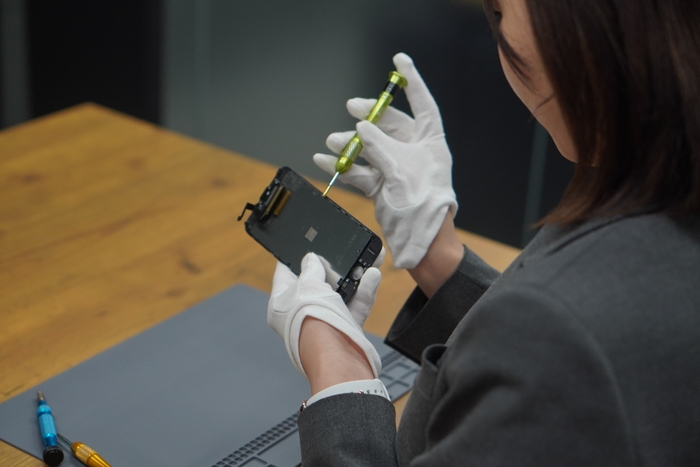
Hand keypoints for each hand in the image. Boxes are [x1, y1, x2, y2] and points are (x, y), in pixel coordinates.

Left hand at [267, 253, 381, 377]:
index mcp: (281, 304)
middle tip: (341, 249)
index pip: (284, 275)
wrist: (336, 357)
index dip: (292, 258)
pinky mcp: (345, 329)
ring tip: (367, 257)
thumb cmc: (312, 320)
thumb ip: (311, 268)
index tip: (300, 245)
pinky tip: (373, 275)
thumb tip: (312, 259)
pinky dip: (364, 291)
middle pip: (316, 284)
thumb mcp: (308, 285)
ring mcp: (324, 322)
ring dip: (354, 276)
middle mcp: (301, 313)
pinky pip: (355, 305)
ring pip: (340, 293)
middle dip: (332, 266)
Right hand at [314, 52, 457, 268]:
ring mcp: (398, 169)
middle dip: (368, 116)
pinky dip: (343, 166)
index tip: (399, 61)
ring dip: (350, 144)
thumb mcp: (399, 168)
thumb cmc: (420, 205)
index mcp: (431, 143)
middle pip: (390, 125)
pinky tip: (324, 161)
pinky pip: (361, 170)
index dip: (412, 81)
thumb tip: (361, 127)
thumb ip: (379, 145)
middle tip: (352, 107)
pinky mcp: (383, 186)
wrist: (419, 244)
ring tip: (332, 141)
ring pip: (372, 148)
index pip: (423, 104)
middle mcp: (415, 153)